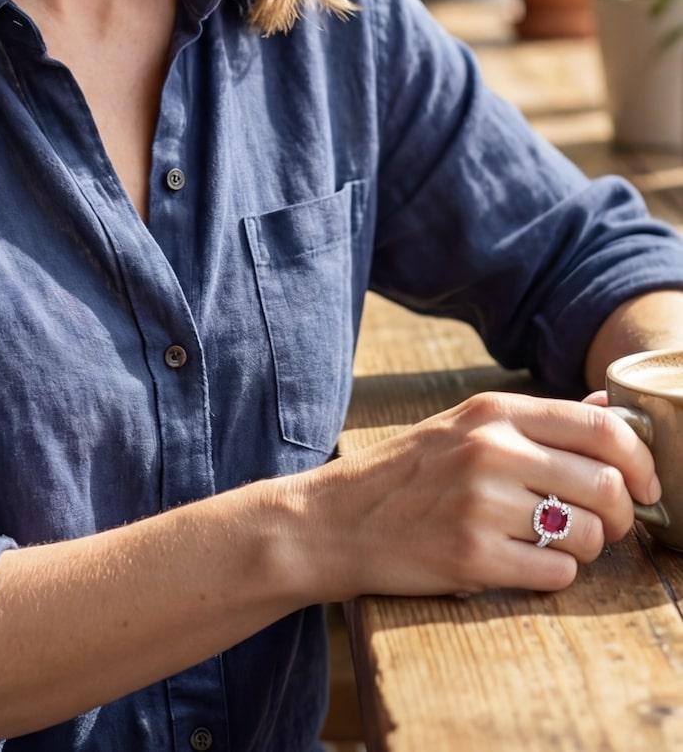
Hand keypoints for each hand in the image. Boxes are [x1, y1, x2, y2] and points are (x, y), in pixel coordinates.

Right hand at [308, 392, 660, 598]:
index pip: (601, 427)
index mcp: (491, 412)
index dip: (640, 461)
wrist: (334, 521)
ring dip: (582, 549)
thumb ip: (535, 420)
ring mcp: (480, 503)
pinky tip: (516, 563)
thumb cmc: (403, 475)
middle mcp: (490, 450)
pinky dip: (549, 575)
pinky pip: (556, 573)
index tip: (643, 486)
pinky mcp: (473, 555)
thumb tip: (608, 401)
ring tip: (546, 545)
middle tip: (601, 527)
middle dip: (619, 516)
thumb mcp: (461, 427)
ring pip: (587, 535)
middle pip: (606, 486)